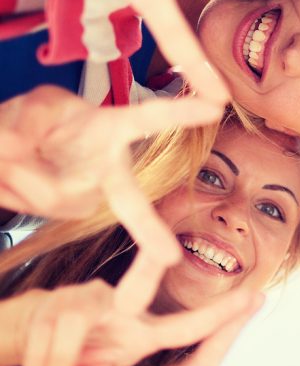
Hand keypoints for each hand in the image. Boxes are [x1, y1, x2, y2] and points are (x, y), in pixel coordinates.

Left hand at [0, 85, 219, 262]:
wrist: (12, 153)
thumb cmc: (36, 122)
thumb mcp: (32, 107)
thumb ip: (26, 120)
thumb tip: (18, 148)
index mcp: (110, 127)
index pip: (151, 117)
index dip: (182, 112)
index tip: (212, 108)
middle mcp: (109, 164)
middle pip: (130, 200)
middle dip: (148, 230)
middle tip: (167, 258)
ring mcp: (87, 192)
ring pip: (54, 194)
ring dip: (23, 176)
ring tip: (13, 156)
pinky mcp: (69, 208)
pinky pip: (39, 201)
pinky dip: (19, 185)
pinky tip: (14, 173)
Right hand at [15, 255, 256, 365]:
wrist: (28, 332)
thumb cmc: (81, 353)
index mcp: (143, 330)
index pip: (188, 325)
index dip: (223, 314)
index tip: (259, 297)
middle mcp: (120, 305)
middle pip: (140, 282)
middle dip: (151, 263)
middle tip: (165, 251)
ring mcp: (84, 301)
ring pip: (76, 321)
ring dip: (60, 362)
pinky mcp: (49, 306)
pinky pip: (45, 334)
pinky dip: (39, 364)